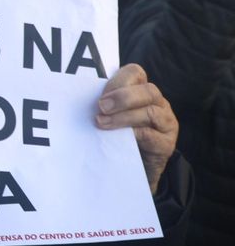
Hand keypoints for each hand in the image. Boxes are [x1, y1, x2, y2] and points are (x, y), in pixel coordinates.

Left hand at [94, 63, 177, 192]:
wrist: (132, 172)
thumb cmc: (117, 140)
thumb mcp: (108, 118)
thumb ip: (102, 106)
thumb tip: (78, 99)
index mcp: (141, 93)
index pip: (135, 73)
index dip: (117, 81)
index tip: (99, 95)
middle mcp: (157, 104)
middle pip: (148, 90)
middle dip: (122, 97)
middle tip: (100, 107)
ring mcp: (165, 123)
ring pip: (151, 112)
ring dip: (124, 117)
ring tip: (102, 124)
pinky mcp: (166, 144)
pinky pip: (152, 135)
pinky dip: (134, 135)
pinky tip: (120, 138)